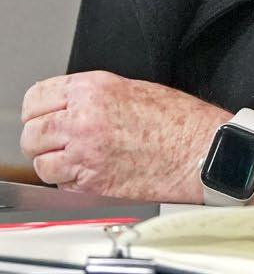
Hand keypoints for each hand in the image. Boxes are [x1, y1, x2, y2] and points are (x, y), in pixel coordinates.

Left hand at [20, 71, 231, 201]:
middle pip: (32, 134)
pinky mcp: (95, 184)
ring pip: (41, 164)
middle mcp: (84, 120)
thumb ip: (90, 97)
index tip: (40, 117)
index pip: (35, 99)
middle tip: (53, 143)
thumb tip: (64, 108)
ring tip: (72, 160)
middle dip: (39, 140)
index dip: (35, 111)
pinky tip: (89, 173)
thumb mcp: (130, 88)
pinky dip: (69, 183)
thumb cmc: (178, 120)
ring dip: (52, 164)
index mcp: (92, 90)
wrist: (201, 151)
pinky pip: (62, 186)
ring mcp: (87, 154)